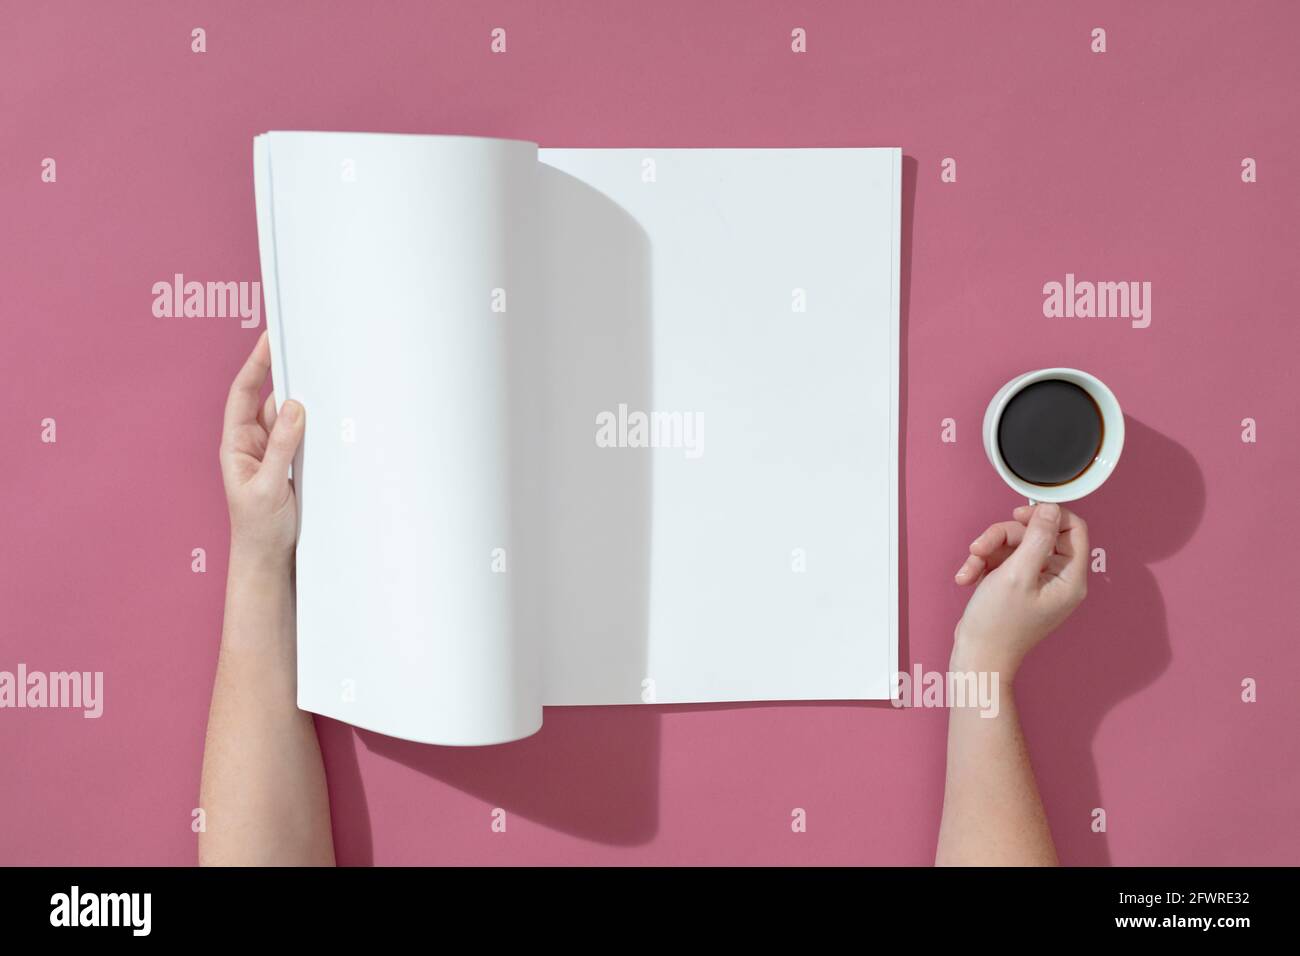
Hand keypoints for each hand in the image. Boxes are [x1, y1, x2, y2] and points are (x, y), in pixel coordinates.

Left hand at [219, 332, 305, 563]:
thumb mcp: (269, 486)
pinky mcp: (294, 464)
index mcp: (237, 444)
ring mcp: (275, 453)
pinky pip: (304, 436)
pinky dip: (316, 425)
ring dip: (305, 404)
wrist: (269, 559)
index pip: (244, 394)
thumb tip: (294, 407)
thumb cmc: (258, 528)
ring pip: (291, 417)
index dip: (256, 364)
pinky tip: (328, 418)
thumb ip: (282, 446)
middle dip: (285, 376)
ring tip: (322, 385)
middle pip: (270, 399)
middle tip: (304, 351)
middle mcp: (254, 443)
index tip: (268, 339)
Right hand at [950, 502, 1088, 679]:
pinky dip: (982, 564)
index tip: (1020, 514)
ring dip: (987, 551)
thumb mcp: (1017, 574)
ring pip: (1013, 544)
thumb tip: (1050, 509)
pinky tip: (968, 578)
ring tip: (970, 568)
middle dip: (1003, 536)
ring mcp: (1035, 582)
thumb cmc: (998, 625)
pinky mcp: (1015, 585)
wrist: (977, 657)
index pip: (1073, 529)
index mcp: (1070, 578)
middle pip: (1036, 534)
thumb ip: (1037, 537)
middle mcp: (1057, 579)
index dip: (1047, 516)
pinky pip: (1001, 560)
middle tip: (981, 547)